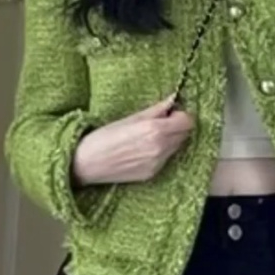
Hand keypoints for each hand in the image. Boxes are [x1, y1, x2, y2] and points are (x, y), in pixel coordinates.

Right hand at [72, 96, 193, 186]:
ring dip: (170, 139)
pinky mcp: (152, 174)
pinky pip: (166, 159)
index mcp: (155, 130)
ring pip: (176, 147)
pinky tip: (143, 149)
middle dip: (177, 126)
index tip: (171, 112)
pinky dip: (161, 152)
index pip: (187, 122)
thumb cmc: (102, 138)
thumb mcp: (130, 118)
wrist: (86, 164)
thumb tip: (172, 99)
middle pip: (185, 134)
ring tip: (149, 136)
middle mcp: (160, 148)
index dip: (181, 115)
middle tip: (161, 122)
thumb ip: (155, 110)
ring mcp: (158, 164)